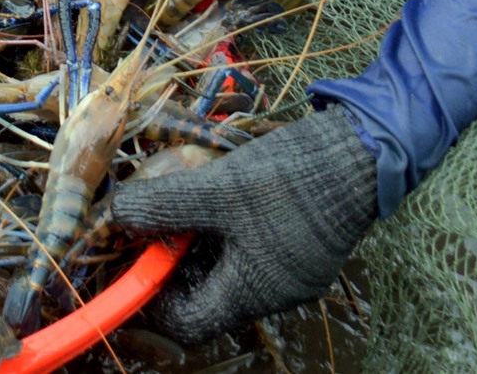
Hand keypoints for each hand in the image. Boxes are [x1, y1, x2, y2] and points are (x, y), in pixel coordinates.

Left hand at [110, 106, 377, 344]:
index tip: (129, 258)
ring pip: (227, 267)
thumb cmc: (290, 180)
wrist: (361, 153)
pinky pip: (250, 248)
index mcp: (253, 292)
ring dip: (197, 238)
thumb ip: (165, 205)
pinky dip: (224, 227)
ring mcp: (291, 269)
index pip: (189, 322)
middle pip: (206, 294)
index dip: (152, 297)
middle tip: (148, 221)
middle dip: (171, 260)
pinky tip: (212, 192)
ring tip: (177, 199)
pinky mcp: (302, 243)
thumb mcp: (218, 189)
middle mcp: (273, 292)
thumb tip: (116, 214)